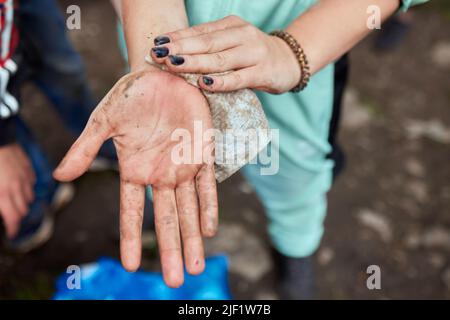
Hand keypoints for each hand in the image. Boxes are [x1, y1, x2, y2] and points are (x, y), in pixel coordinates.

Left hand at [0, 144, 34, 237]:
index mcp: (4, 194)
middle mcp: (17, 187)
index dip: (14, 228)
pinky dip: (26, 187)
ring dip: (22, 202)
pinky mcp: (28, 168)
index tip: (12, 234)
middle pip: (23, 209)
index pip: (13, 217)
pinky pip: (31, 182)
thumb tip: (2, 207)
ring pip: (29, 197)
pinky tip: (18, 184)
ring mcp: (25, 177)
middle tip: (10, 218)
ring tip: (13, 201)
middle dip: (17, 216)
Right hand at [53, 67, 217, 287]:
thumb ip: (86, 148)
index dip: (132, 238)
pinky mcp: (203, 152)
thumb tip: (61, 176)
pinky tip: (209, 230)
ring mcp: (182, 166)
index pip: (133, 212)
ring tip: (194, 267)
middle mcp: (160, 175)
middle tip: (174, 281)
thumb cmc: (132, 94)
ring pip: (188, 209)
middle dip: (171, 250)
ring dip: (192, 238)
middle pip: (166, 220)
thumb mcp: (105, 120)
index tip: (129, 266)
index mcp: (135, 170)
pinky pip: (208, 184)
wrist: (163, 72)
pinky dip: (209, 206)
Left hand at [150, 15, 300, 93]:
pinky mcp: (263, 72)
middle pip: (206, 43)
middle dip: (180, 49)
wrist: (290, 61)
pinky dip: (221, 82)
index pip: (200, 31)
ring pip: (220, 59)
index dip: (177, 38)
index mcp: (231, 25)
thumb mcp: (232, 44)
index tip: (156, 44)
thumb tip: (172, 56)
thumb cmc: (252, 55)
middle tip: (158, 55)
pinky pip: (239, 78)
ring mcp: (254, 53)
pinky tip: (205, 84)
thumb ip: (209, 48)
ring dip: (195, 63)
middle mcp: (242, 35)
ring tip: (173, 66)